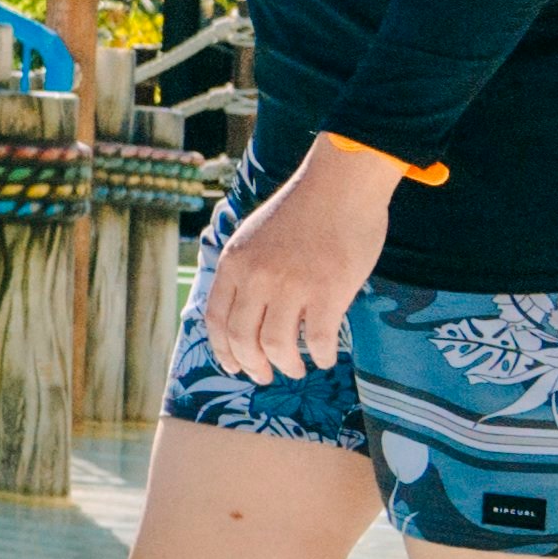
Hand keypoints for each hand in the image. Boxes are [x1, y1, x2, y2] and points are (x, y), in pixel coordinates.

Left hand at [199, 139, 404, 384]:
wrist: (341, 182)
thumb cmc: (303, 209)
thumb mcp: (254, 235)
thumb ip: (245, 268)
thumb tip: (242, 308)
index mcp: (235, 262)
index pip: (216, 320)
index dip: (223, 351)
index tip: (234, 367)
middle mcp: (256, 276)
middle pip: (242, 339)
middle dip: (252, 366)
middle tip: (265, 376)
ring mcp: (291, 285)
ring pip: (276, 346)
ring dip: (285, 365)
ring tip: (296, 368)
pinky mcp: (327, 291)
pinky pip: (317, 340)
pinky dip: (321, 356)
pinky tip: (326, 357)